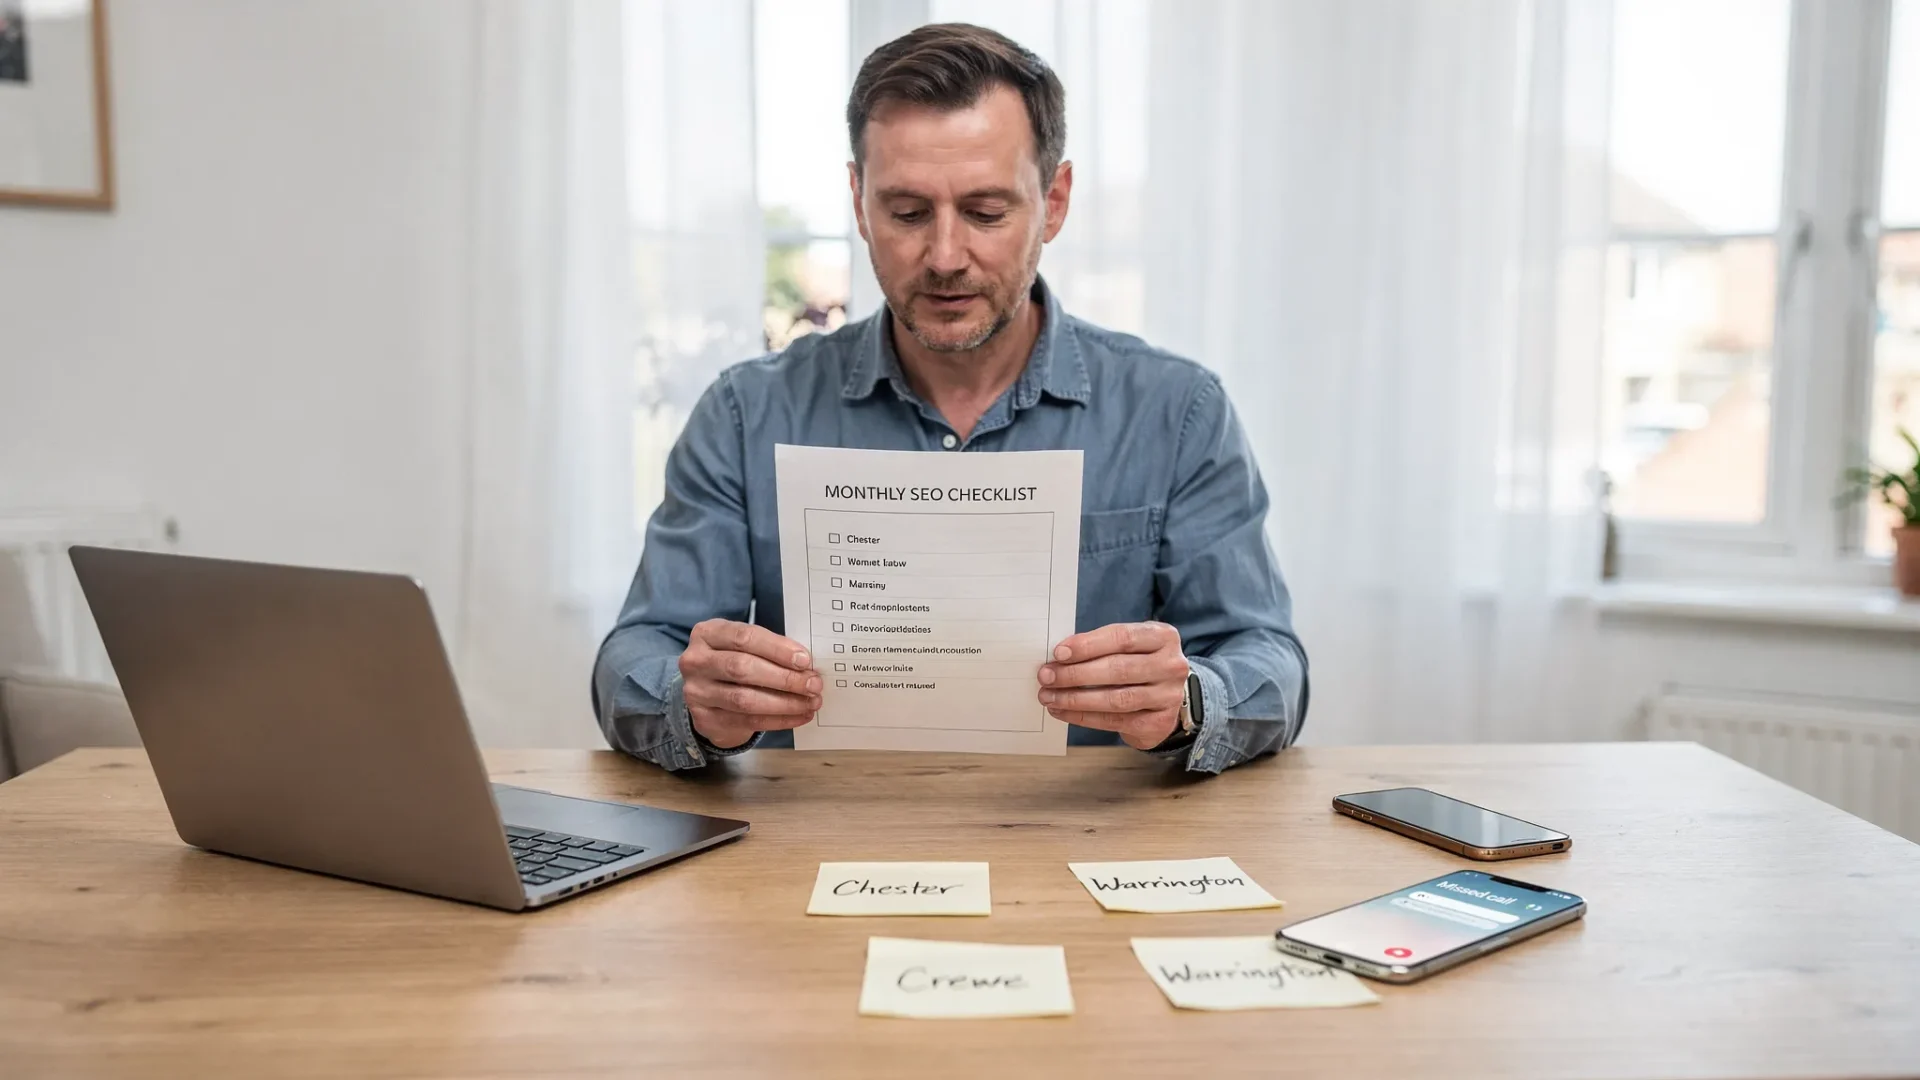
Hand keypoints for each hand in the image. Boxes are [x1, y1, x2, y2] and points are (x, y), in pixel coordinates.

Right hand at [678, 619, 820, 748]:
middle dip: (784, 678)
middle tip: (813, 684)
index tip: (805, 660)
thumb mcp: (743, 646)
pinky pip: (747, 721)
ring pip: (745, 699)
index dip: (777, 649)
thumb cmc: (734, 660)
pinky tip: (799, 716)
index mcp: (707, 633)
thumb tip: (806, 665)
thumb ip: (769, 649)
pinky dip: (779, 720)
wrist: (707, 693)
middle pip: (743, 669)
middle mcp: (696, 661)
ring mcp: (696, 692)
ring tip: (810, 702)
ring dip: (785, 703)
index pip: (744, 638)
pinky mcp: (705, 719)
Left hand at [1036, 621, 1188, 749]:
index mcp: (1163, 637)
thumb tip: (1060, 656)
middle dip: (1076, 674)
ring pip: (1116, 699)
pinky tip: (1063, 711)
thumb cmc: (1140, 662)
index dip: (1087, 645)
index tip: (1058, 653)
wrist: (1168, 695)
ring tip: (1049, 696)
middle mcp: (1171, 666)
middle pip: (1118, 669)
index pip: (1122, 638)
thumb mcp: (1131, 645)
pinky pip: (1115, 720)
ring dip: (1076, 699)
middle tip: (1046, 676)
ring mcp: (1167, 696)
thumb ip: (1102, 645)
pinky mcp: (1158, 723)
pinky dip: (1084, 717)